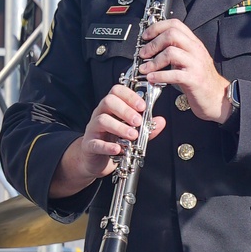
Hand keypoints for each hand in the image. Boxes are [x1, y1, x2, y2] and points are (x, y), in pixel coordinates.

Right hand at [50, 83, 166, 197]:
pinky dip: (108, 146)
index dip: (130, 96)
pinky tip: (118, 149)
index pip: (117, 91)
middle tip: (138, 121)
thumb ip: (147, 127)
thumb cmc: (113, 141)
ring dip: (119, 127)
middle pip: (108, 101)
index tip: (143, 106)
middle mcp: (100, 114)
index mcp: (111, 108)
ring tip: (133, 135)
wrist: (96, 160)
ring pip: (102, 120)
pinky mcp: (89, 145)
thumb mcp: (133, 132)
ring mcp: (93, 129)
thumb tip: (161, 121)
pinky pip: (96, 143)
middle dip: (126, 110)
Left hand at [138, 19, 231, 121]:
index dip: (157, 27)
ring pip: (171, 52)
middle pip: (172, 34)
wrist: (218, 98)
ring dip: (153, 61)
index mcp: (194, 43)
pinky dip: (159, 76)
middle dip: (153, 43)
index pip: (175, 24)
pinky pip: (174, 74)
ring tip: (145, 69)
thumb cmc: (202, 81)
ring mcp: (196, 64)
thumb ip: (177, 51)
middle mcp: (196, 50)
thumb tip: (154, 47)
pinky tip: (152, 79)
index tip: (146, 36)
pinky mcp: (194, 79)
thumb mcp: (190, 60)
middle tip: (143, 53)